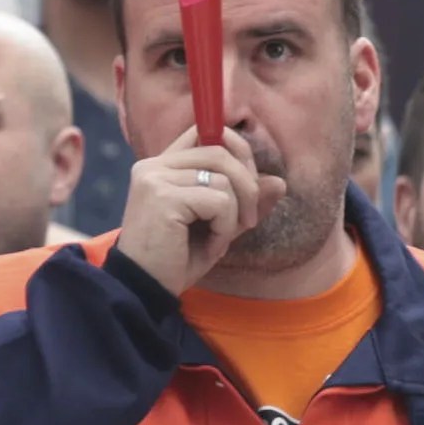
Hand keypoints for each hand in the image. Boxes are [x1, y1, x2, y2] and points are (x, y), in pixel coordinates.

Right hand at [108, 135, 254, 297]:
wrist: (145, 292)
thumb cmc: (176, 261)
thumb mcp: (217, 226)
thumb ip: (242, 201)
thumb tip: (279, 182)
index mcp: (161, 166)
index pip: (204, 132)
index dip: (236, 150)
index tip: (248, 184)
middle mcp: (153, 166)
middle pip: (220, 151)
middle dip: (247, 184)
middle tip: (248, 220)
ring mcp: (155, 179)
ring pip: (223, 178)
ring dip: (234, 213)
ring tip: (219, 240)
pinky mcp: (163, 198)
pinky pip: (218, 201)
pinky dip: (225, 228)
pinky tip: (211, 247)